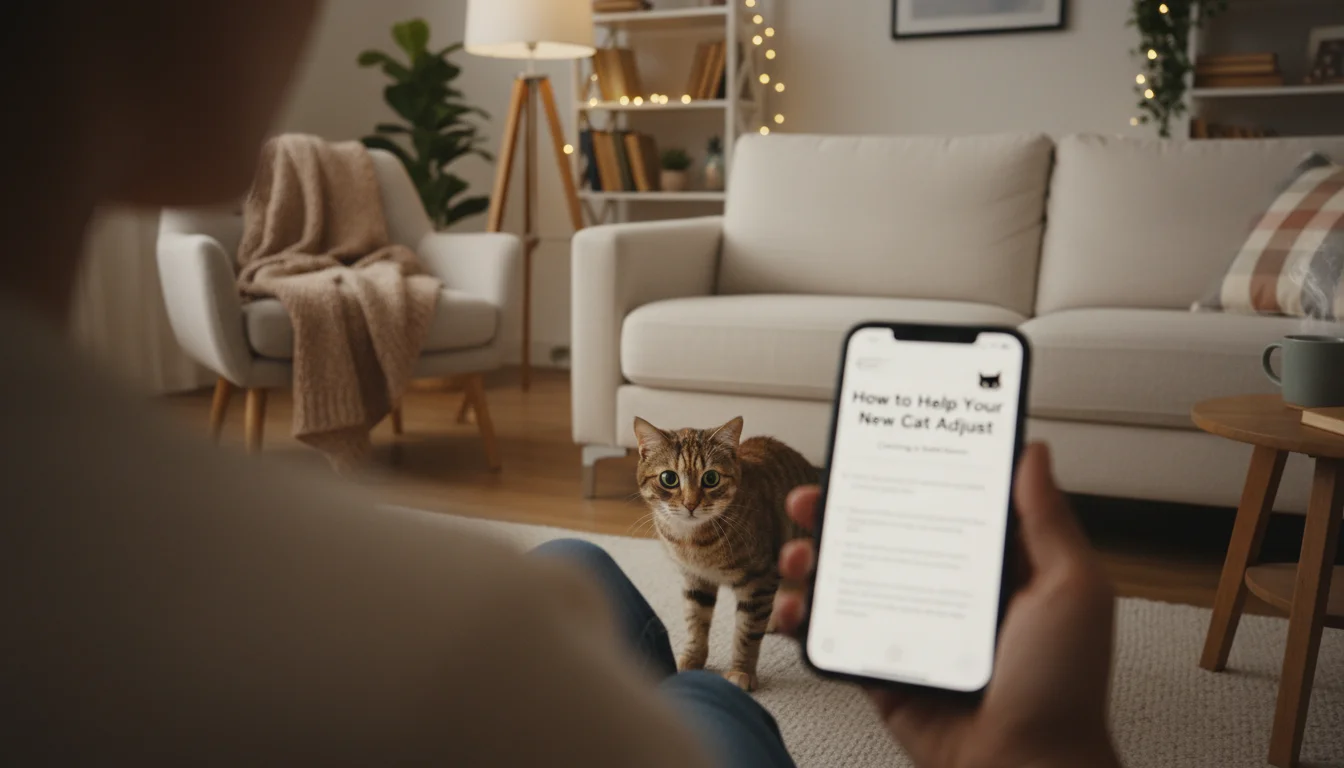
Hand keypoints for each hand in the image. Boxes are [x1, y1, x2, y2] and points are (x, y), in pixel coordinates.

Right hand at [773, 443, 1120, 767]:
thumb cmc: (1063, 689)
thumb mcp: (1070, 589)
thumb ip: (1048, 519)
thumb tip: (1032, 452)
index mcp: (993, 565)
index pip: (941, 502)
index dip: (906, 474)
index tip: (875, 449)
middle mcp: (945, 589)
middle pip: (881, 533)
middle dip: (838, 509)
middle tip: (812, 498)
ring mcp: (909, 627)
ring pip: (847, 577)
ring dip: (810, 557)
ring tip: (798, 554)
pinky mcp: (880, 666)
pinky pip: (831, 633)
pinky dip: (801, 617)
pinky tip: (794, 607)